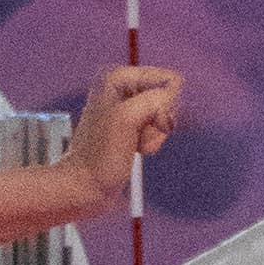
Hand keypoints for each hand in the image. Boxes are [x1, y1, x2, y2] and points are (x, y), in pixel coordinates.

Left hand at [52, 64, 181, 220]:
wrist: (87, 187)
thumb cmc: (100, 157)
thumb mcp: (126, 119)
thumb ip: (153, 100)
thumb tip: (176, 94)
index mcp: (118, 77)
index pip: (168, 80)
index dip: (165, 106)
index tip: (146, 124)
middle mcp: (123, 87)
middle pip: (168, 98)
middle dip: (159, 121)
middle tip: (138, 136)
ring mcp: (129, 107)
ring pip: (166, 115)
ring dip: (155, 135)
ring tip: (135, 145)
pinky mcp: (133, 126)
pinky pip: (159, 128)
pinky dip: (153, 142)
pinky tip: (137, 150)